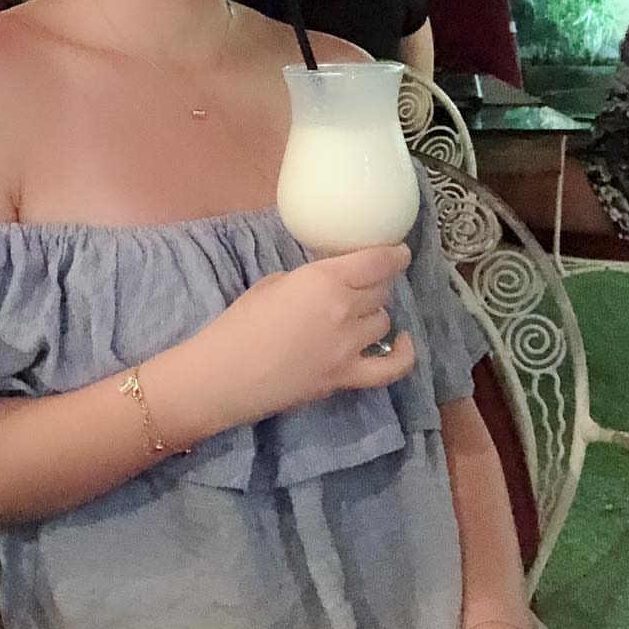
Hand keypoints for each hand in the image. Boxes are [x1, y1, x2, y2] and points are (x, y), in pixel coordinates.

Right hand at [188, 245, 415, 429]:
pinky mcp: (346, 377)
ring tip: (357, 313)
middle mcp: (344, 309)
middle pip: (380, 290)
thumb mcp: (272, 285)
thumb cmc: (238, 323)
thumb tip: (325, 287)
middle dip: (375, 283)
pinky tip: (402, 342)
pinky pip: (390, 367)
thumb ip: (307, 281)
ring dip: (372, 313)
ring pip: (382, 321)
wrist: (224, 375)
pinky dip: (403, 354)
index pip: (376, 262)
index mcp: (324, 280)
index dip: (393, 254)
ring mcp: (349, 346)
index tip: (398, 251)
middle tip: (364, 283)